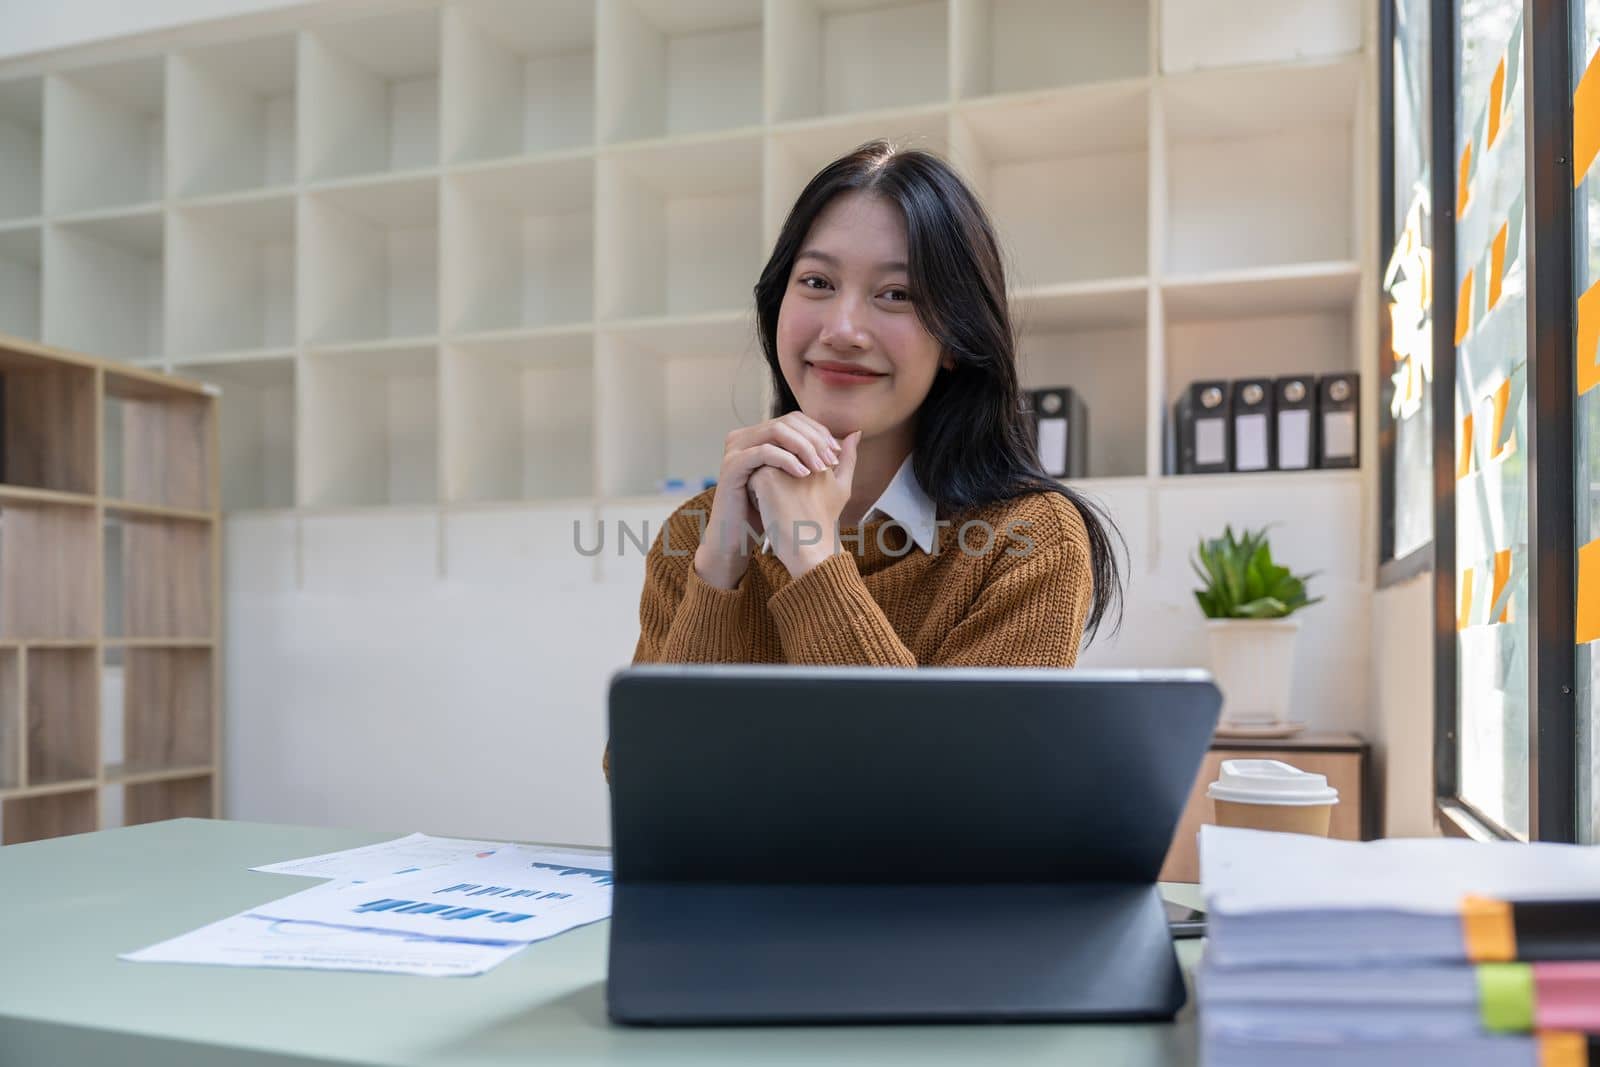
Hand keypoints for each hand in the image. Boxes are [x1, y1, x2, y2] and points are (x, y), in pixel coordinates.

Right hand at [694, 412, 842, 589]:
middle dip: (814, 440)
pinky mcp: (732, 464)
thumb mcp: (807, 480)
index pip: (796, 420)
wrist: (740, 536)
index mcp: (762, 436)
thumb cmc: (771, 511)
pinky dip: (786, 459)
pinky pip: (763, 452)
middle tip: (831, 461)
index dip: (819, 432)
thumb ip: (832, 457)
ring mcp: (737, 448)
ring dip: (804, 447)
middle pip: (787, 422)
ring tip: (821, 468)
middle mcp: (748, 436)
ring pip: (776, 431)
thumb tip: (856, 434)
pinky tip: (803, 474)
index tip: (837, 453)